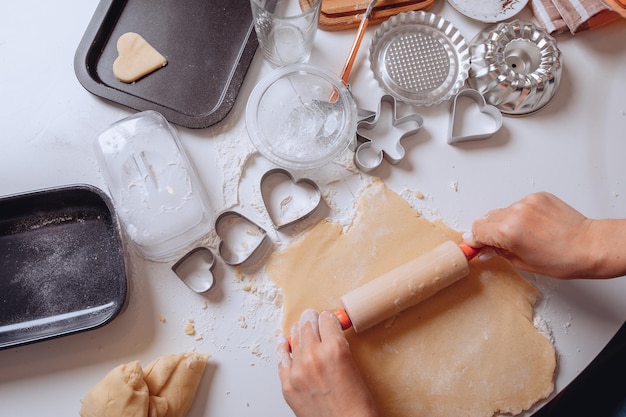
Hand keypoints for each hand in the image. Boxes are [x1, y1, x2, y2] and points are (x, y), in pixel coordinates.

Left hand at [277, 309, 378, 416]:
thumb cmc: (357, 406)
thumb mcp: (354, 366)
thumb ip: (339, 347)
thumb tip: (331, 334)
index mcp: (335, 349)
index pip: (326, 318)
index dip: (329, 318)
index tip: (329, 320)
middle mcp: (313, 356)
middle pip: (307, 324)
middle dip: (312, 321)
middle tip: (314, 320)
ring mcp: (297, 371)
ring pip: (294, 338)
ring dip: (299, 333)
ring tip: (302, 330)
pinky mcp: (287, 385)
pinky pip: (281, 359)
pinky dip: (284, 349)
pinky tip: (284, 343)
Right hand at [464, 192, 625, 278]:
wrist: (589, 245)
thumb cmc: (562, 259)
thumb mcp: (522, 262)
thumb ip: (498, 251)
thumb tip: (485, 246)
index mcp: (507, 232)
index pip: (476, 229)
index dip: (475, 240)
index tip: (476, 244)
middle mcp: (514, 213)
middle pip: (486, 218)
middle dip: (490, 231)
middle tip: (501, 242)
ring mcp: (527, 202)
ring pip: (503, 211)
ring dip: (506, 222)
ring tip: (524, 234)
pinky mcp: (538, 196)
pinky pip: (519, 205)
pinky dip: (522, 214)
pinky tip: (535, 225)